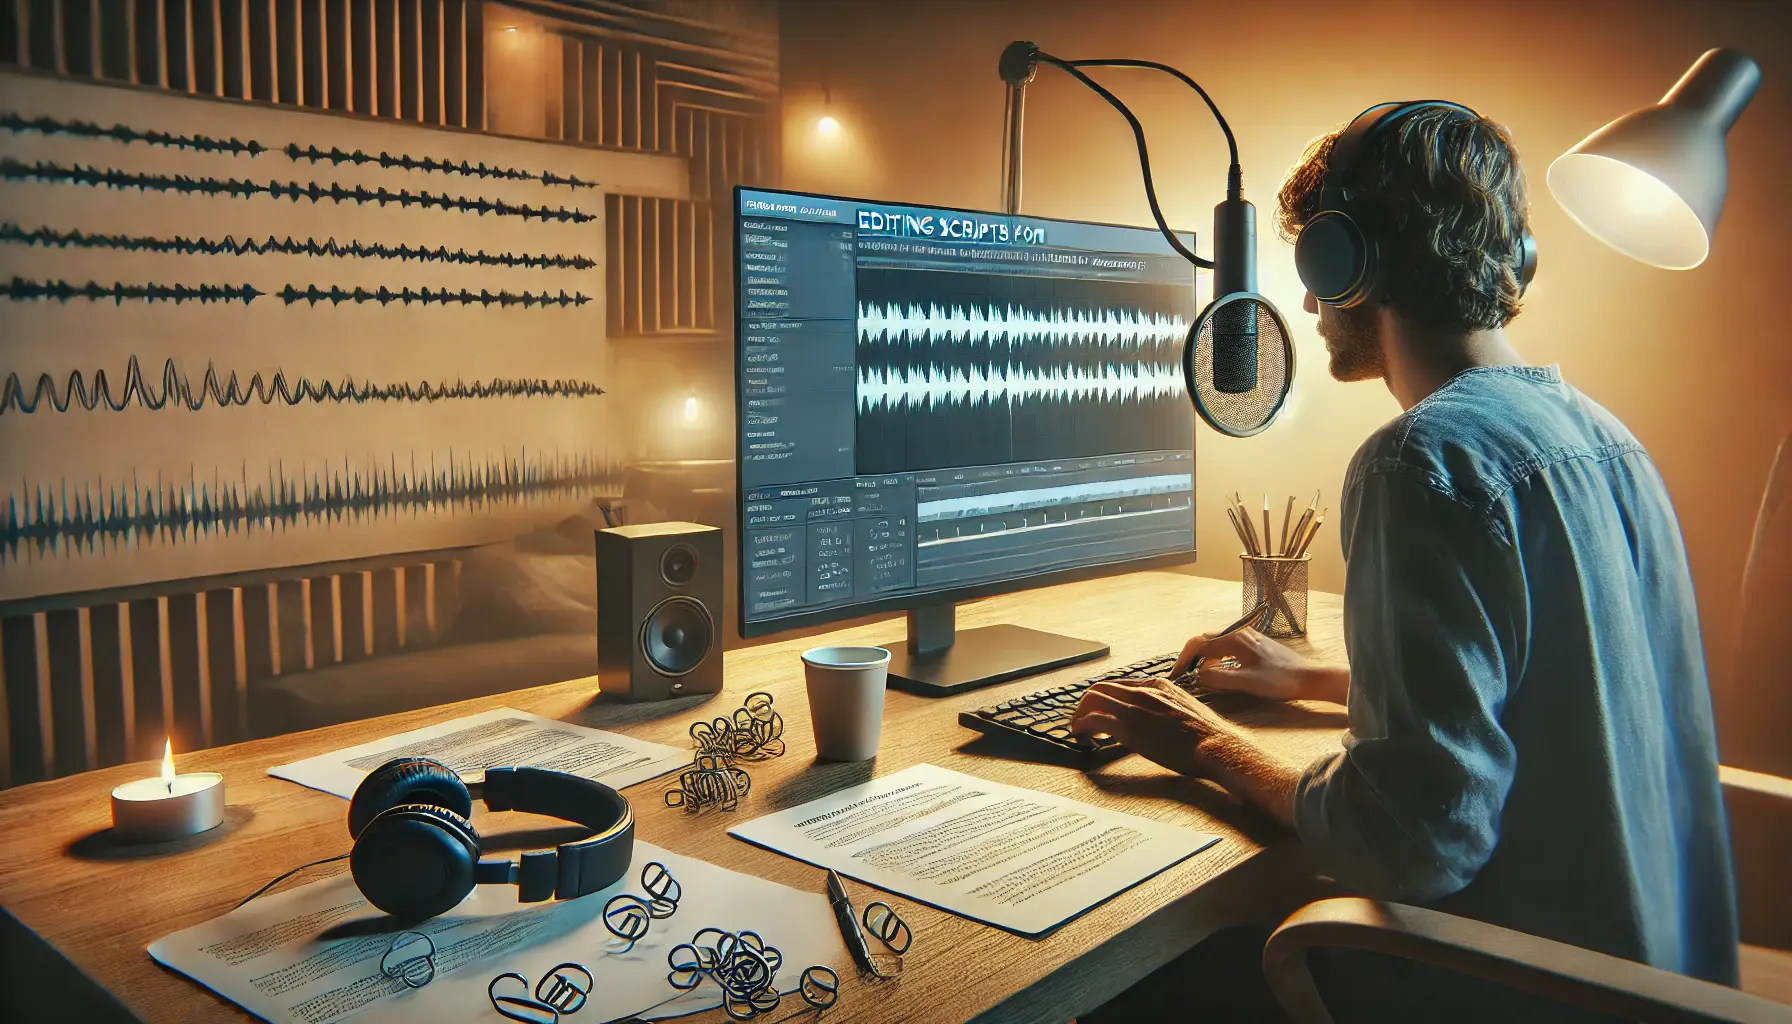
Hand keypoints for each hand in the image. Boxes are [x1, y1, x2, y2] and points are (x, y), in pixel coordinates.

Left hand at [1069, 676, 1245, 779]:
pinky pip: (1094, 719)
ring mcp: (1135, 707)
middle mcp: (1144, 691)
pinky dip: (1082, 725)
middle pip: (1102, 688)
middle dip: (1087, 703)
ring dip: (1081, 714)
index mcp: (1158, 685)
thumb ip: (1166, 708)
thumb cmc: (1207, 735)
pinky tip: (1081, 735)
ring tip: (1079, 728)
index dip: (1106, 698)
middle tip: (1083, 719)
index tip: (1101, 711)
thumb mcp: (1185, 710)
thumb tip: (1157, 720)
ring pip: (1093, 699)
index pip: (1120, 684)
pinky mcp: (1128, 726)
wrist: (1216, 745)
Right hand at [1169, 628, 1347, 703]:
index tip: (1175, 675)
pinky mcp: (1253, 645)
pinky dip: (1216, 658)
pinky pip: (1226, 648)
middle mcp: (1239, 633)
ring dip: (1203, 658)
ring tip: (1196, 675)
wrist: (1309, 678)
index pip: (1198, 644)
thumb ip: (1219, 678)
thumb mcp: (1247, 682)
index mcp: (1235, 638)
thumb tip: (1198, 676)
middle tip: (1182, 675)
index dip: (1183, 660)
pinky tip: (1218, 672)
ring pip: (1215, 644)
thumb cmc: (1281, 681)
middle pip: (1204, 640)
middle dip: (1190, 657)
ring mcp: (1247, 637)